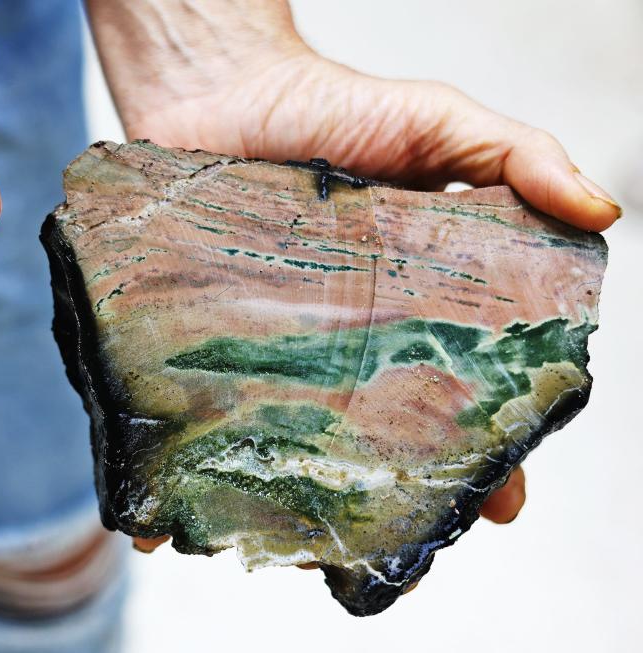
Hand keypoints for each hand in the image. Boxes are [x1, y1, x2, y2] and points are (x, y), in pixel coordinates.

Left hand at [88, 0, 579, 541]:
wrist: (218, 85)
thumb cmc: (330, 104)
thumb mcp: (438, 122)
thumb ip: (518, 156)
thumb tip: (606, 212)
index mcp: (408, 299)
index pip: (461, 383)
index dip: (488, 441)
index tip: (500, 495)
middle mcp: (340, 333)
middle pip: (375, 429)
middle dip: (396, 488)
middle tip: (404, 535)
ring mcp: (269, 339)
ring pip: (286, 436)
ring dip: (291, 496)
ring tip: (290, 542)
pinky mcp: (199, 334)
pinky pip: (195, 406)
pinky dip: (185, 459)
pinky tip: (174, 513)